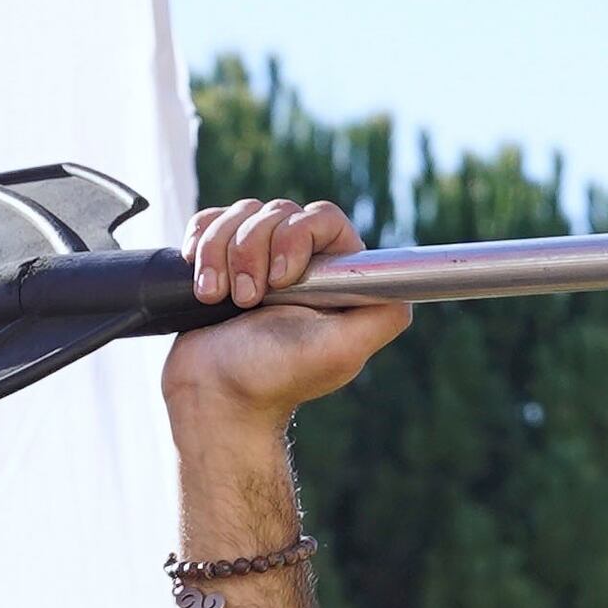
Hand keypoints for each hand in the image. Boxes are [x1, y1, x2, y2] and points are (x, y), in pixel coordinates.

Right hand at [161, 198, 408, 433]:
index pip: (325, 219)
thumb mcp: (339, 351)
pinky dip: (200, 248)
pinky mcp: (225, 261)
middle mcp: (305, 267)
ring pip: (241, 214)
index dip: (297, 238)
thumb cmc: (271, 377)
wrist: (211, 395)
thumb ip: (381, 316)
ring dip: (221, 255)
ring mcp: (263, 261)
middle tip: (247, 301)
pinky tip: (202, 286)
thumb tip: (408, 285)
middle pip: (279, 212)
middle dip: (251, 251)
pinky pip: (211, 222)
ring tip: (219, 299)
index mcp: (339, 282)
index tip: (280, 280)